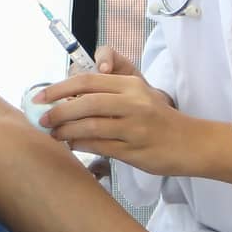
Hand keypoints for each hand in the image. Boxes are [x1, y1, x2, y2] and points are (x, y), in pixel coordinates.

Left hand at [34, 66, 193, 176]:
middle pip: (86, 103)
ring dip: (66, 131)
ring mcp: (135, 128)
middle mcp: (133, 103)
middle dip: (58, 111)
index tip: (40, 96)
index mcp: (131, 85)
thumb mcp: (138, 96)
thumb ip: (107, 94)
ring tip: (54, 134)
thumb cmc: (157, 118)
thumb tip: (65, 100)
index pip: (88, 80)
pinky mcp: (135, 150)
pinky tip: (72, 144)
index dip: (60, 88)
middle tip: (42, 119)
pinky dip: (81, 145)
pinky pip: (100, 146)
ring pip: (90, 126)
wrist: (191, 142)